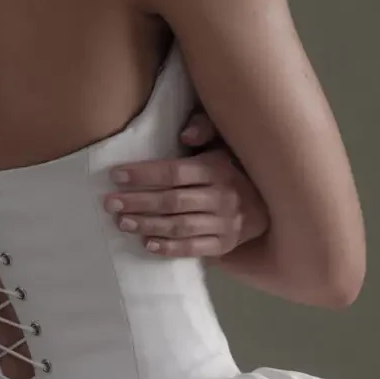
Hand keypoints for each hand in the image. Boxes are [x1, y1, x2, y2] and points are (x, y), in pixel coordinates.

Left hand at [101, 107, 261, 258]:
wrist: (269, 203)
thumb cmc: (234, 168)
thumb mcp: (223, 143)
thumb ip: (205, 130)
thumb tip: (185, 135)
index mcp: (218, 169)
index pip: (175, 172)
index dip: (144, 174)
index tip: (116, 175)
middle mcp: (223, 197)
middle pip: (172, 201)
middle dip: (138, 202)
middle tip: (110, 203)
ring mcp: (225, 224)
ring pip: (179, 226)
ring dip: (148, 225)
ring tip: (122, 223)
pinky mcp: (224, 245)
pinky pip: (193, 249)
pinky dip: (169, 248)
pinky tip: (147, 244)